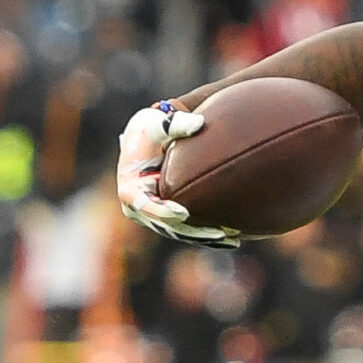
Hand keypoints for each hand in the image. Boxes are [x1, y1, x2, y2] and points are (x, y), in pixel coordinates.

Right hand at [116, 102, 237, 248]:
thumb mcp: (159, 124)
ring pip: (178, 232)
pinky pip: (186, 230)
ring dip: (204, 237)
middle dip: (193, 231)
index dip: (164, 212)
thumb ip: (176, 123)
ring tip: (232, 239)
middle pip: (166, 226)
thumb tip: (198, 123)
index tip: (184, 213)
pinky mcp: (166, 218)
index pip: (146, 205)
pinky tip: (231, 239)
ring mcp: (151, 216)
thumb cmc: (151, 130)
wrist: (147, 139)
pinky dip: (205, 235)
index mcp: (130, 188)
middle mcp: (137, 208)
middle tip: (220, 232)